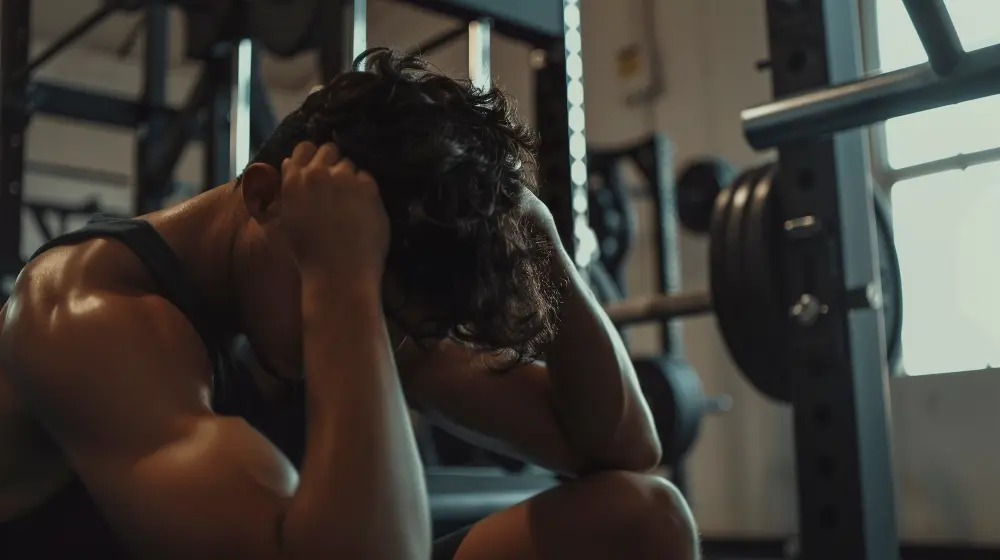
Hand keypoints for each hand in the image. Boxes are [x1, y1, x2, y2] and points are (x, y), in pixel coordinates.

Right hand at [278, 141, 389, 277]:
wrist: (340, 272)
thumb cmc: (311, 254)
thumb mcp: (289, 219)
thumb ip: (290, 189)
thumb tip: (291, 164)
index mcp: (293, 182)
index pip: (304, 148)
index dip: (313, 157)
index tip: (319, 169)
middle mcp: (317, 174)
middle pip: (329, 150)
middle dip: (333, 164)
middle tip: (337, 187)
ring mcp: (343, 178)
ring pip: (349, 165)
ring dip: (350, 179)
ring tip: (350, 205)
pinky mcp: (367, 187)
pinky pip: (367, 178)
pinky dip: (365, 191)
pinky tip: (362, 211)